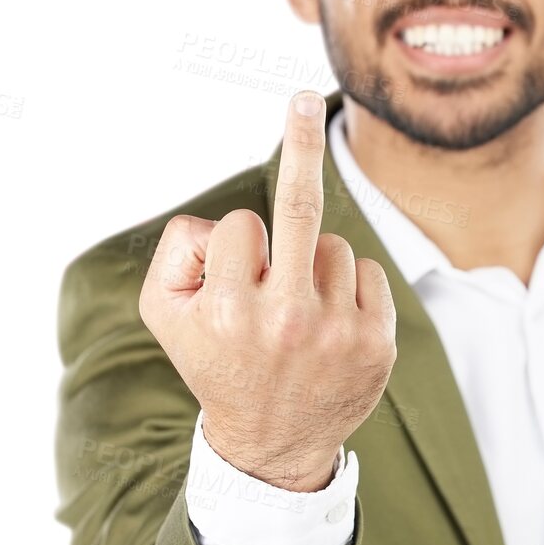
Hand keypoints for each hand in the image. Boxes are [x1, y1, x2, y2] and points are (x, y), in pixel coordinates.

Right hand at [139, 90, 397, 490]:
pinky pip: (367, 272)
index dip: (234, 246)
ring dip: (311, 265)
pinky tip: (330, 327)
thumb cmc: (214, 363)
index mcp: (230, 310)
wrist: (271, 444)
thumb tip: (230, 221)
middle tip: (301, 99)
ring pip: (330, 246)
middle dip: (299, 144)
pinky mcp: (377, 344)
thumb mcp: (165, 313)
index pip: (242, 226)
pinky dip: (348, 287)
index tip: (232, 280)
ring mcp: (337, 332)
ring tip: (297, 318)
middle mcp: (285, 320)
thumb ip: (178, 250)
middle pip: (297, 206)